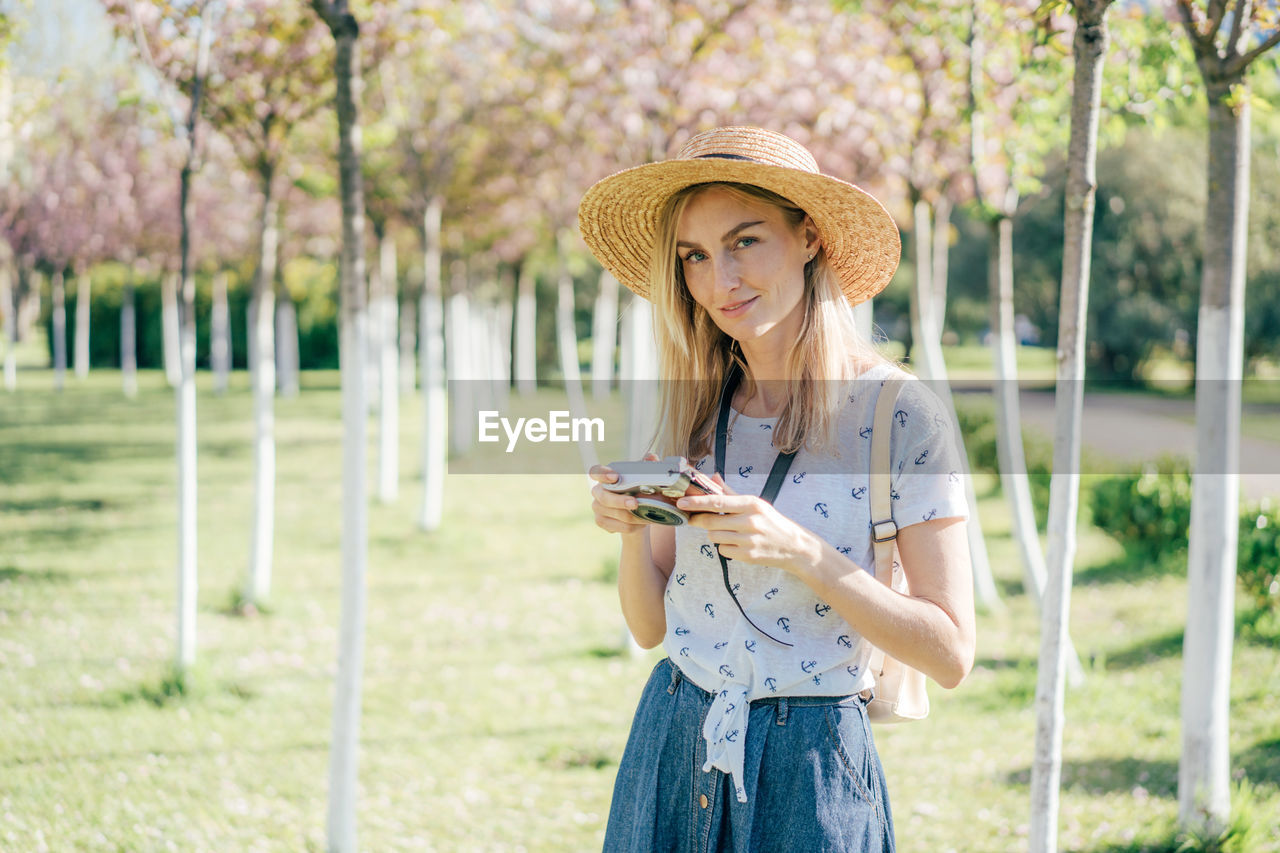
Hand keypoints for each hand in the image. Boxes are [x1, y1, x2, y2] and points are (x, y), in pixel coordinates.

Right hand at [588, 452, 660, 535]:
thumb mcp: (642, 476)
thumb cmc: (636, 489)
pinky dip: (630, 526)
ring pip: (612, 514)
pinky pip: (616, 526)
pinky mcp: (601, 521)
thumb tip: (652, 457)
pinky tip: (640, 523)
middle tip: (635, 503)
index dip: (603, 474)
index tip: (615, 477)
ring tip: (646, 515)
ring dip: (631, 516)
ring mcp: (597, 508)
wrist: (635, 511)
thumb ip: (647, 465)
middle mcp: (598, 492)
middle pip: (604, 498)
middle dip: (620, 501)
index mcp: (605, 477)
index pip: (596, 472)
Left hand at [676, 475, 820, 572]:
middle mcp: (750, 521)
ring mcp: (749, 540)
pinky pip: (723, 550)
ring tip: (730, 532)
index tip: (682, 502)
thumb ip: (731, 493)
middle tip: (694, 519)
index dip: (696, 502)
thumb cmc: (772, 522)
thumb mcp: (756, 504)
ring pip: (714, 537)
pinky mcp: (748, 556)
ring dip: (715, 534)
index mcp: (751, 504)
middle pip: (710, 522)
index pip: (717, 501)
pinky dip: (725, 547)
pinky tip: (738, 544)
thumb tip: (713, 478)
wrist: (795, 547)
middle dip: (698, 521)